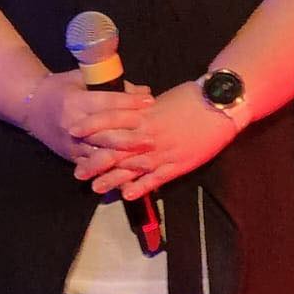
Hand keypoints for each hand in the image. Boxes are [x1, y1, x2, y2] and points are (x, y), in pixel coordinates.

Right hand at [24, 71, 154, 163]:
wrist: (31, 106)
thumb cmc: (60, 88)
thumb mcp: (82, 79)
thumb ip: (112, 85)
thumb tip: (144, 91)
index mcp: (75, 102)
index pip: (105, 103)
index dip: (128, 102)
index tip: (149, 101)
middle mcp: (72, 125)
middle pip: (105, 134)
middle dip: (130, 138)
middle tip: (153, 137)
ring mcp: (71, 145)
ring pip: (100, 155)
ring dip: (124, 160)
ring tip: (146, 162)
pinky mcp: (71, 157)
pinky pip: (93, 168)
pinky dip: (111, 173)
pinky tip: (129, 177)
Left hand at [77, 80, 238, 200]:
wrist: (219, 106)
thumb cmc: (191, 98)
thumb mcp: (161, 100)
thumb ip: (142, 109)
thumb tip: (126, 112)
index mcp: (145, 114)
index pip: (111, 119)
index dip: (91, 125)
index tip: (73, 130)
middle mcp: (149, 135)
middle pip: (117, 149)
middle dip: (95, 161)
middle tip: (77, 171)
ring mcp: (163, 152)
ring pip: (132, 168)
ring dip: (113, 179)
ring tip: (95, 188)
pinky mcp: (178, 165)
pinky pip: (156, 179)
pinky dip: (141, 187)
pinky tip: (127, 195)